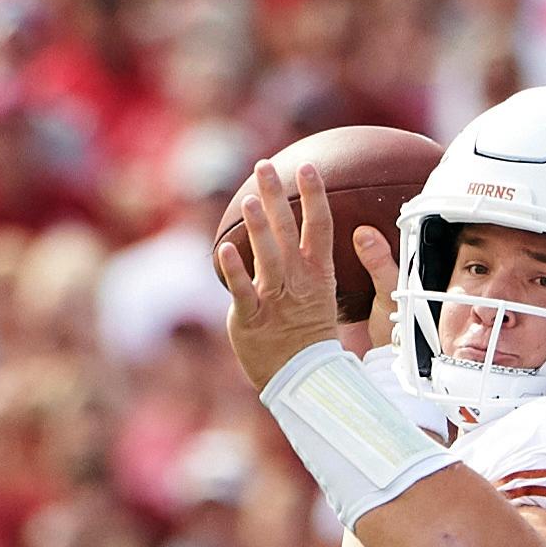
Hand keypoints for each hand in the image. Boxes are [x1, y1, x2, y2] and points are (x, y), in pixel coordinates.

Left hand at [213, 160, 390, 389]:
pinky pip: (243, 291)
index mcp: (318, 273)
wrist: (301, 380)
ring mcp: (275, 299)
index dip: (314, 195)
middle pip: (289, 231)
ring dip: (259, 227)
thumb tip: (298, 227)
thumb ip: (305, 259)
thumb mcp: (316, 293)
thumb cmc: (306, 334)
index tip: (307, 166)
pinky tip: (225, 249)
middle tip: (265, 166)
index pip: (320, 226)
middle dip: (277, 196)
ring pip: (268, 256)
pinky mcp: (251, 318)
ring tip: (250, 199)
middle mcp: (298, 281)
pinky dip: (234, 270)